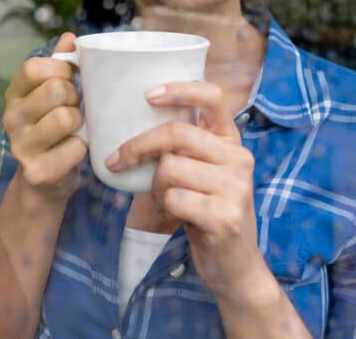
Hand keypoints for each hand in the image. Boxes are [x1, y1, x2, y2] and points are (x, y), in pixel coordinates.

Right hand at [3, 32, 86, 200]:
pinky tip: (72, 152)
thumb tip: (70, 36)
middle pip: (55, 89)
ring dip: (80, 123)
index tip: (71, 79)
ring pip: (66, 117)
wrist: (44, 184)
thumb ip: (60, 66)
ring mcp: (20, 146)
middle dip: (75, 97)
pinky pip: (75, 147)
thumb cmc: (55, 131)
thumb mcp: (53, 96)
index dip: (60, 69)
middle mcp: (10, 118)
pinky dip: (82, 148)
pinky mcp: (37, 171)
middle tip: (73, 109)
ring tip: (74, 130)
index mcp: (14, 95)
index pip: (33, 67)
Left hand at [105, 81, 270, 300]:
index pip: (213, 97)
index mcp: (231, 141)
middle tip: (117, 160)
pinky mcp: (224, 216)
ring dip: (154, 187)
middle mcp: (239, 158)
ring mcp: (235, 187)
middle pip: (176, 133)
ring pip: (169, 167)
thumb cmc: (207, 212)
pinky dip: (164, 208)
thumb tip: (130, 124)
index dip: (179, 90)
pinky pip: (173, 198)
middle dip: (138, 146)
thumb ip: (183, 149)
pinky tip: (175, 216)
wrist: (235, 265)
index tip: (148, 95)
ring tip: (163, 200)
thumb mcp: (202, 173)